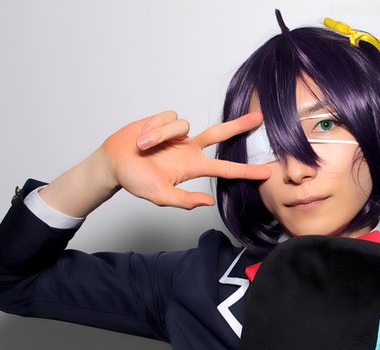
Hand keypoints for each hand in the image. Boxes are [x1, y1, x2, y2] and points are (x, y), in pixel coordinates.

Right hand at [100, 110, 269, 209]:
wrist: (113, 162)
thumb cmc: (136, 181)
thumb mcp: (160, 196)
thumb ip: (184, 200)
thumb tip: (208, 202)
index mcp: (193, 167)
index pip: (225, 169)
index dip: (246, 171)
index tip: (266, 173)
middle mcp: (190, 149)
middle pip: (220, 134)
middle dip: (239, 126)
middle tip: (260, 118)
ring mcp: (178, 134)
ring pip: (183, 125)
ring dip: (161, 135)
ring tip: (144, 147)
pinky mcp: (165, 120)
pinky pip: (168, 117)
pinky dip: (154, 127)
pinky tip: (143, 136)